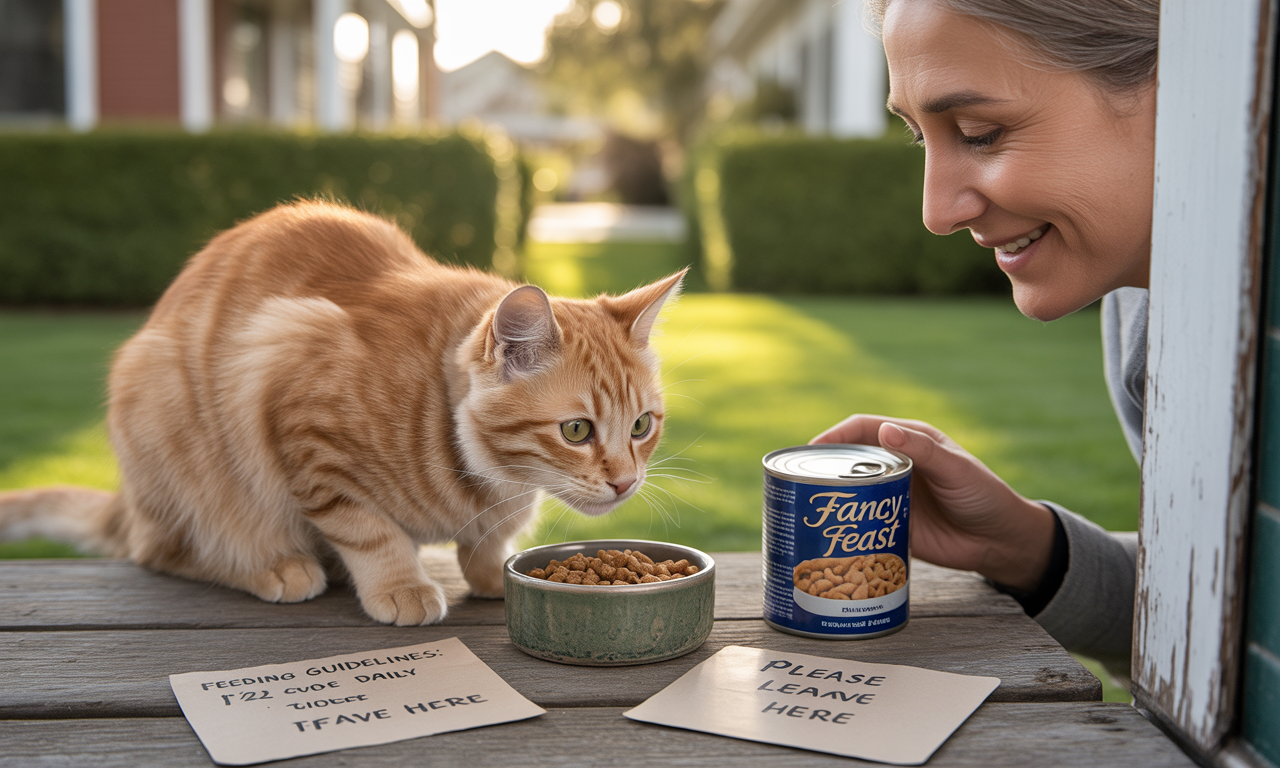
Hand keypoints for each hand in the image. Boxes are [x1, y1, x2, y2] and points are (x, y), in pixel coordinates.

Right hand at [811, 415, 1055, 591]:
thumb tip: (884, 431)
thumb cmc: (985, 495)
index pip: (862, 429)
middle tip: (796, 480)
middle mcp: (895, 465)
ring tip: (804, 507)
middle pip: (848, 460)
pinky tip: (825, 534)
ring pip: (850, 490)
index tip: (809, 449)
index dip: (833, 436)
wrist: (1001, 542)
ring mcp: (890, 495)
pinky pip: (860, 521)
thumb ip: (922, 451)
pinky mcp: (889, 524)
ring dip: (829, 497)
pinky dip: (842, 525)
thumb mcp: (956, 469)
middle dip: (821, 466)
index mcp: (909, 440)